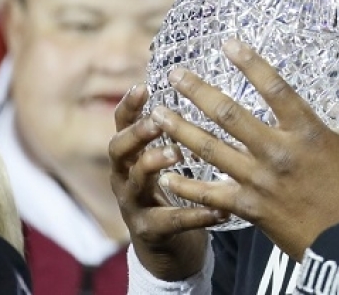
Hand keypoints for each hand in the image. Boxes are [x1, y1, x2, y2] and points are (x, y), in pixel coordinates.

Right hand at [108, 83, 226, 280]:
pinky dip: (197, 214)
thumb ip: (176, 133)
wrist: (168, 252)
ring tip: (177, 153)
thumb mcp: (167, 162)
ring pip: (134, 182)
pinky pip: (171, 221)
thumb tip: (204, 90)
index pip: (121, 126)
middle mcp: (125, 179)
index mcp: (130, 158)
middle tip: (157, 121)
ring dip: (153, 164)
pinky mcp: (150, 233)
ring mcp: (134, 207)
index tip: (143, 86)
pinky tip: (220, 209)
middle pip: (118, 151)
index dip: (128, 107)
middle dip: (136, 134)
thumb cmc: (173, 193)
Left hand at [151, 38, 338, 260]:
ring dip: (181, 130)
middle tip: (175, 74)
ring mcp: (259, 179)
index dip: (250, 63)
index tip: (228, 43)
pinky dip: (186, 185)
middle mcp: (277, 150)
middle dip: (198, 91)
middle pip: (229, 114)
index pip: (273, 87)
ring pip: (211, 149)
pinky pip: (210, 195)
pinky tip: (165, 173)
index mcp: (306, 130)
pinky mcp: (249, 207)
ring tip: (158, 114)